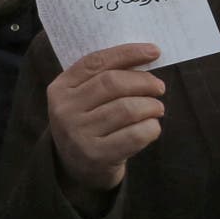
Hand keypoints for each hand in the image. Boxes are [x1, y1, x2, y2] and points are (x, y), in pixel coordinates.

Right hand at [45, 42, 165, 210]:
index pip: (96, 62)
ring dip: (152, 106)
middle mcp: (64, 110)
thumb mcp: (83, 98)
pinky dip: (152, 128)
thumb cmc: (89, 123)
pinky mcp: (96, 155)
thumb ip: (103, 78)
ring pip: (128, 109)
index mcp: (60, 88)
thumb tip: (145, 56)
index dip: (127, 53)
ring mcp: (78, 134)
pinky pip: (135, 134)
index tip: (154, 51)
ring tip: (157, 109)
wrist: (77, 167)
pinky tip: (151, 127)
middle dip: (144, 82)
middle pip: (113, 83)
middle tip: (159, 88)